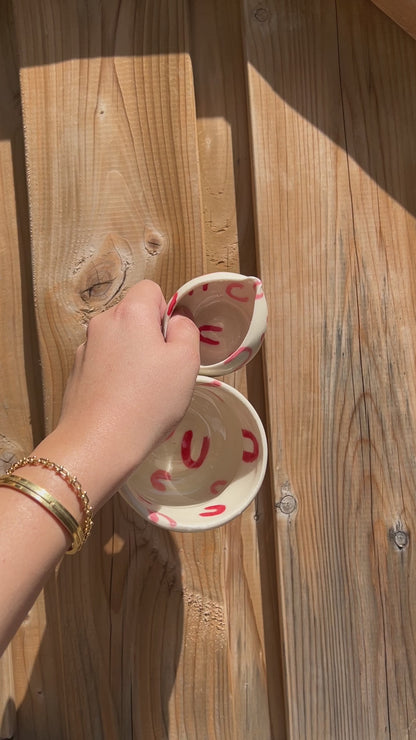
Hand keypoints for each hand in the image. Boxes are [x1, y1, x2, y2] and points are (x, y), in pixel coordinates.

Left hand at [37, 280, 199, 506]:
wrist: (98, 443)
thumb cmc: (149, 401)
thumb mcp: (186, 362)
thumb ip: (186, 331)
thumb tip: (176, 322)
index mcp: (129, 313)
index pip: (151, 290)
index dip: (166, 313)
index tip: (172, 345)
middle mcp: (101, 324)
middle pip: (133, 317)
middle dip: (150, 337)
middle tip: (163, 373)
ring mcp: (84, 350)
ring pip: (119, 342)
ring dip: (132, 358)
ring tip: (142, 393)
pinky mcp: (76, 374)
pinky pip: (104, 365)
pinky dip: (115, 376)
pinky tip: (123, 404)